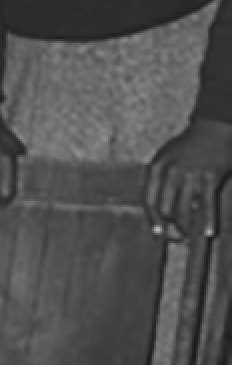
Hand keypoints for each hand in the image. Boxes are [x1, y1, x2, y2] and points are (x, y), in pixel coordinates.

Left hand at [145, 118, 231, 239]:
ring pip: (183, 210)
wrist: (215, 128)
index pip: (150, 200)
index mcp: (157, 167)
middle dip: (169, 225)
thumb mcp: (166, 156)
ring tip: (187, 236)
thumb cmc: (189, 145)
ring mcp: (191, 176)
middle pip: (164, 208)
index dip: (152, 219)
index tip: (157, 231)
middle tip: (174, 236)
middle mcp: (171, 173)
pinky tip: (209, 232)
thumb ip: (159, 178)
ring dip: (186, 227)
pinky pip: (207, 206)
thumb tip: (158, 207)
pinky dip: (209, 221)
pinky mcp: (210, 179)